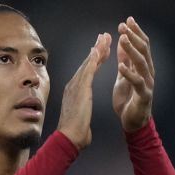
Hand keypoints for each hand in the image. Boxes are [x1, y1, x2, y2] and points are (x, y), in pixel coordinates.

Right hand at [58, 33, 110, 149]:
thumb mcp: (80, 122)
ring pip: (88, 63)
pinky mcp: (81, 89)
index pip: (86, 72)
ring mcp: (76, 86)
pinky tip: (99, 49)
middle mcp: (73, 86)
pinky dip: (93, 59)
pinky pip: (88, 70)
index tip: (100, 50)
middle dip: (96, 49)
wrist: (69, 138)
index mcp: (74, 92)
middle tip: (104, 36)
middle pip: (87, 64)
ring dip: (97, 49)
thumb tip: (83, 125)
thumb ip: (81, 118)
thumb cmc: (75, 134)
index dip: (94, 60)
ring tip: (105, 37)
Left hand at [113, 17, 154, 131]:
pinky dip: (129, 74)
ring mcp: (147, 84)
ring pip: (141, 63)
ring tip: (123, 39)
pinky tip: (121, 66)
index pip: (141, 45)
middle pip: (143, 50)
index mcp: (143, 68)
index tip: (127, 20)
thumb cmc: (128, 99)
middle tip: (124, 25)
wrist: (132, 122)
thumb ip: (125, 60)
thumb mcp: (124, 76)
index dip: (135, 32)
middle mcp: (148, 73)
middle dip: (134, 36)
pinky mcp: (144, 96)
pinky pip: (137, 82)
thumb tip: (122, 42)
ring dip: (132, 50)